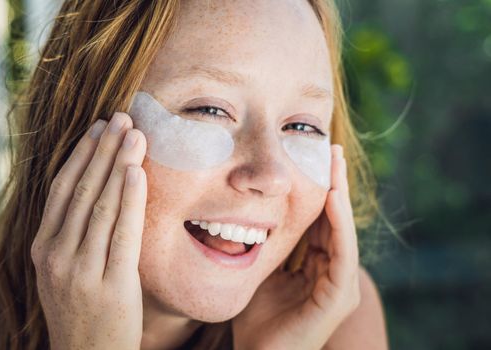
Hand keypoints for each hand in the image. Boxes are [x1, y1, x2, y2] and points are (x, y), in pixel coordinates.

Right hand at [31, 112, 146, 349]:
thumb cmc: (83, 309)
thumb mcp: (65, 271)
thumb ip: (74, 234)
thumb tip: (98, 190)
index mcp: (43, 248)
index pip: (62, 189)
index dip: (81, 155)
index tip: (98, 128)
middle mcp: (56, 255)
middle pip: (81, 190)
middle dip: (102, 150)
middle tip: (120, 118)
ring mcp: (80, 270)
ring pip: (100, 205)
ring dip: (117, 164)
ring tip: (133, 133)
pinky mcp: (109, 284)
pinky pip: (121, 233)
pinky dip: (128, 199)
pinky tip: (136, 172)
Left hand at [232, 144, 359, 349]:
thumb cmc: (256, 319)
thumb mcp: (261, 271)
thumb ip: (267, 245)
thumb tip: (251, 213)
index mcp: (317, 267)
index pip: (322, 222)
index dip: (319, 190)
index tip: (315, 158)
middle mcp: (332, 273)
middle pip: (336, 221)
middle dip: (334, 184)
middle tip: (331, 149)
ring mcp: (338, 286)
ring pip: (342, 232)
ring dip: (339, 196)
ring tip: (334, 163)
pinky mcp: (337, 298)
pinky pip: (341, 254)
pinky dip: (338, 224)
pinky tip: (331, 197)